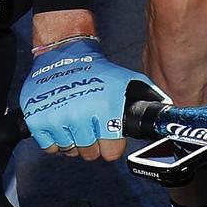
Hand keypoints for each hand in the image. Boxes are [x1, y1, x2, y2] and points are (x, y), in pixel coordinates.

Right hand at [18, 38, 156, 162]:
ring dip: (73, 140)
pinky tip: (60, 122)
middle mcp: (80, 115)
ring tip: (75, 121)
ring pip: (69, 151)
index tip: (108, 135)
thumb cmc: (97, 69)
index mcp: (104, 108)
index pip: (111, 152)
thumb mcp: (127, 79)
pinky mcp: (37, 119)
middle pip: (90, 154)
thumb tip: (169, 108)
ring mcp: (57, 118)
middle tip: (90, 125)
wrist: (63, 52)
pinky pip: (49, 147)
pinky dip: (54, 139)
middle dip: (92, 143)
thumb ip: (150, 94)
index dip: (111, 145)